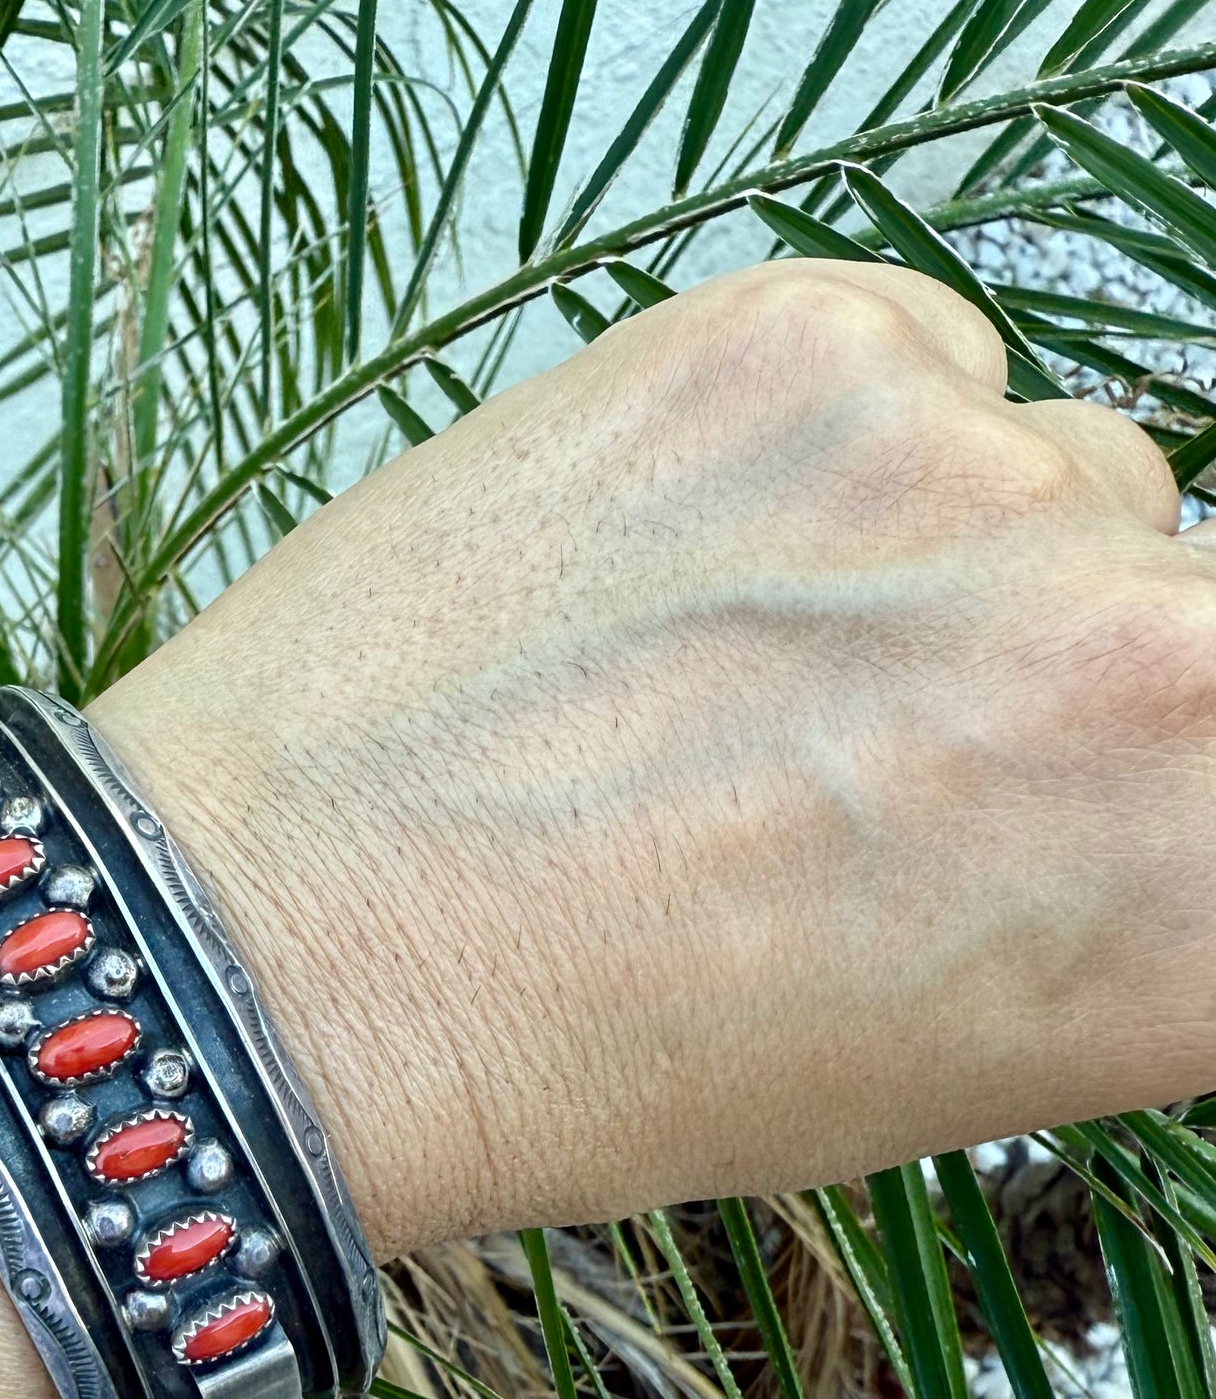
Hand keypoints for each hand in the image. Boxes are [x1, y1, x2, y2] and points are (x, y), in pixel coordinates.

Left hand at [94, 260, 1208, 1258]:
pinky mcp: (803, 337)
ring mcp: (969, 474)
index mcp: (1195, 891)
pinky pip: (921, 360)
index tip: (1082, 808)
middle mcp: (1140, 656)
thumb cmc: (583, 1060)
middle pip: (1199, 608)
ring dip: (952, 557)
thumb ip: (1127, 898)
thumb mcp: (945, 1061)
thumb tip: (1174, 793)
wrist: (274, 954)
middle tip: (896, 761)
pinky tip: (687, 564)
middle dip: (1076, 678)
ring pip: (1065, 476)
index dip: (1172, 796)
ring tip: (747, 672)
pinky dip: (835, 450)